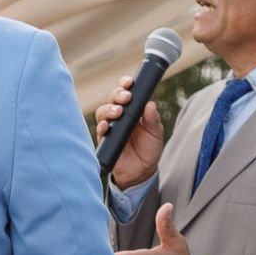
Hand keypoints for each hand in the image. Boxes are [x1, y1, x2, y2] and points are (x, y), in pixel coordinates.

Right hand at [93, 75, 163, 189]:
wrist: (142, 171)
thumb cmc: (149, 148)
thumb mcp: (156, 132)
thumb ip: (153, 119)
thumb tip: (150, 104)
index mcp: (132, 109)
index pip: (125, 92)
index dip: (125, 85)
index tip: (129, 83)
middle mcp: (119, 116)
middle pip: (112, 99)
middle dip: (117, 95)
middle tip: (126, 98)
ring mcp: (110, 127)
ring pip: (102, 112)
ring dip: (109, 109)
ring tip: (118, 112)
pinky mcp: (105, 140)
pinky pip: (99, 131)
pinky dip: (101, 126)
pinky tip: (106, 126)